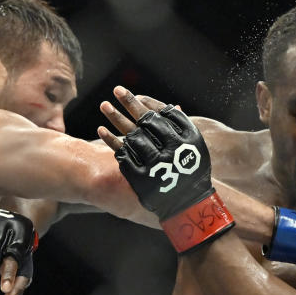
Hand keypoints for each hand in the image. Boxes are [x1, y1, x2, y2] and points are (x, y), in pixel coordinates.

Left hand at [97, 86, 233, 251]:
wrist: (190, 204)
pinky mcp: (142, 179)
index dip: (147, 103)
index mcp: (186, 139)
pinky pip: (123, 156)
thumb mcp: (194, 147)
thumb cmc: (192, 171)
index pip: (162, 114)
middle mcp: (171, 150)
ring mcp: (156, 165)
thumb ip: (183, 127)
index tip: (134, 94)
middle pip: (145, 121)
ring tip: (104, 105)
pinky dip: (111, 141)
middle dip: (129, 103)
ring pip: (132, 137)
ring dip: (116, 119)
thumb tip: (171, 105)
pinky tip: (101, 130)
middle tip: (116, 90)